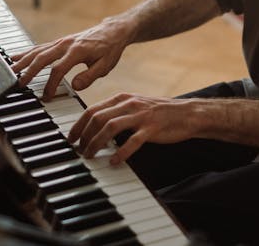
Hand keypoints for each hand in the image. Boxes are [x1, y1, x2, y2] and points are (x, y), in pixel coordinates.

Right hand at [10, 16, 130, 99]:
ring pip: (38, 50)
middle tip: (18, 84)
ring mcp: (61, 41)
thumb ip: (90, 76)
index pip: (59, 69)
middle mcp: (66, 43)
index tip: (46, 96)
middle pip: (43, 57)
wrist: (113, 31)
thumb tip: (74, 86)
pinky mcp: (59, 42)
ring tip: (10, 71)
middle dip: (29, 71)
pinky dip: (27, 53)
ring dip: (23, 61)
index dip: (50, 84)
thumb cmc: (110, 48)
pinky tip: (15, 57)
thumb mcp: (106, 65)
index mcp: (78, 50)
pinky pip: (40, 47)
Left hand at [68, 93, 198, 163]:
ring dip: (96, 143)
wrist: (187, 113)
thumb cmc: (159, 113)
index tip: (70, 138)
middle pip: (98, 117)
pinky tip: (114, 161)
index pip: (93, 109)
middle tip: (78, 150)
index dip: (78, 124)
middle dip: (83, 135)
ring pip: (110, 127)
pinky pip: (133, 141)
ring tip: (90, 156)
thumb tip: (94, 127)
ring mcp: (141, 115)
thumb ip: (117, 113)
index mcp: (123, 98)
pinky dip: (121, 152)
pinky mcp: (152, 128)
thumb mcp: (135, 106)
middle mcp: (130, 104)